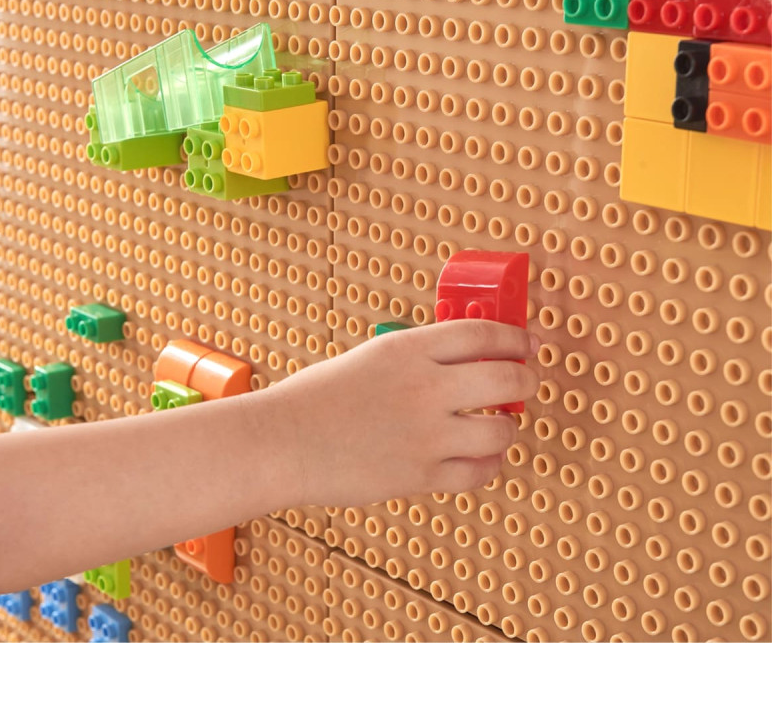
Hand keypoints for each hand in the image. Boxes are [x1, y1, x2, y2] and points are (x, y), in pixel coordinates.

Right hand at [270, 320, 539, 507]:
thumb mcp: (371, 356)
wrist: (282, 442)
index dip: (515, 337)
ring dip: (508, 427)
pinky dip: (488, 464)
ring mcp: (426, 435)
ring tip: (499, 425)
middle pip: (507, 378)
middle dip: (527, 378)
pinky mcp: (420, 475)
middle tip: (525, 381)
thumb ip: (418, 356)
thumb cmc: (316, 398)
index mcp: (409, 349)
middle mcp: (425, 388)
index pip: (484, 335)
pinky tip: (481, 456)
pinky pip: (479, 472)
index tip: (526, 343)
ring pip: (502, 430)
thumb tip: (464, 362)